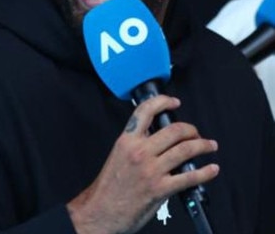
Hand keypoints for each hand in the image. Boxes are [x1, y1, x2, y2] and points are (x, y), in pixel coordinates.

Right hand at [67, 95, 218, 233]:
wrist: (101, 209)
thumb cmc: (108, 187)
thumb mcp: (118, 156)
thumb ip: (136, 144)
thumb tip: (156, 137)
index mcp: (126, 141)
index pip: (145, 112)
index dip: (163, 102)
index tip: (173, 102)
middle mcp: (139, 152)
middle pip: (174, 130)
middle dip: (191, 129)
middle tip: (196, 132)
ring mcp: (151, 170)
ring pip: (185, 150)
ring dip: (203, 146)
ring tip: (209, 145)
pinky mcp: (161, 188)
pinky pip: (190, 176)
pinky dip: (206, 172)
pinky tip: (211, 169)